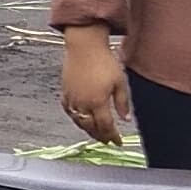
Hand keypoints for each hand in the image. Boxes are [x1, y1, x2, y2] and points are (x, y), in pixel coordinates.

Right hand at [60, 29, 131, 145]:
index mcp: (97, 102)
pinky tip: (81, 119)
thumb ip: (122, 102)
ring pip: (79, 122)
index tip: (118, 142)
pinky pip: (69, 112)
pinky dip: (76, 118)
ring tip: (96, 133)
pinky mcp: (65, 92)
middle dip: (100, 136)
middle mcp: (82, 104)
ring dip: (88, 130)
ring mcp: (72, 99)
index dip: (112, 136)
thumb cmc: (104, 61)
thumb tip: (125, 119)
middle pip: (91, 128)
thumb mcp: (120, 82)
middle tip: (108, 141)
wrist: (84, 46)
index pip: (105, 127)